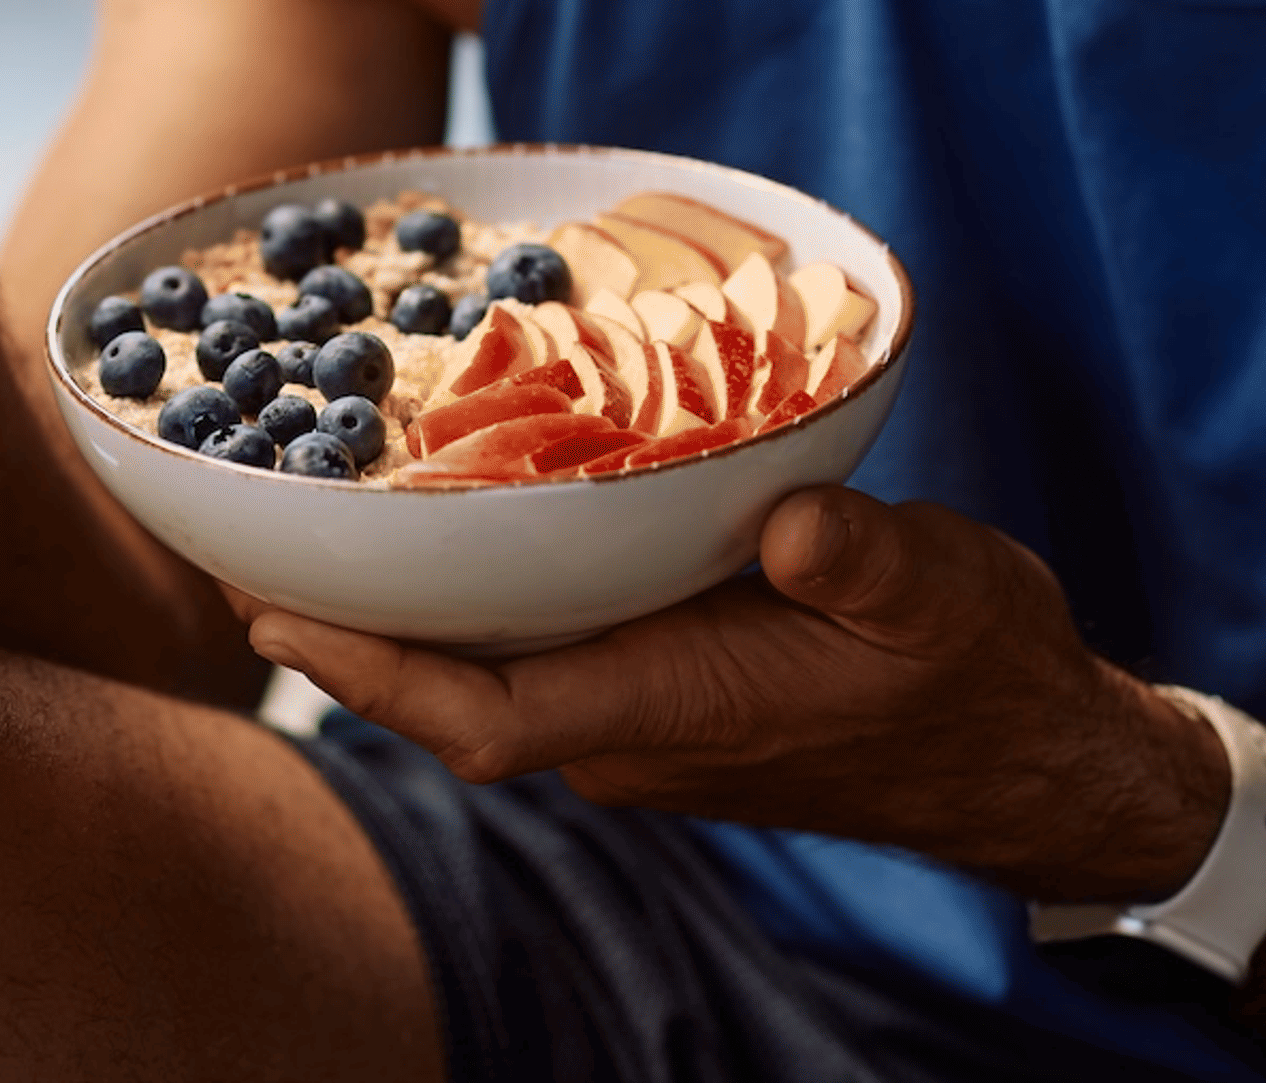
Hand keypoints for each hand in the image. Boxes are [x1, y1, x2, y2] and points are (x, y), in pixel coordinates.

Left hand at [243, 488, 1228, 899]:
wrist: (1033, 756)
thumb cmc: (982, 673)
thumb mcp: (943, 594)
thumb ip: (865, 559)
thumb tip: (798, 524)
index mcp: (677, 713)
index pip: (484, 714)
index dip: (372, 673)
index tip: (274, 613)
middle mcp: (634, 731)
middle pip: (447, 693)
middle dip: (337, 628)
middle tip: (231, 526)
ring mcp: (644, 719)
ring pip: (482, 671)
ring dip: (390, 610)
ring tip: (294, 509)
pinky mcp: (665, 689)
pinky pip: (532, 651)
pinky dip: (466, 598)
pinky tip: (432, 525)